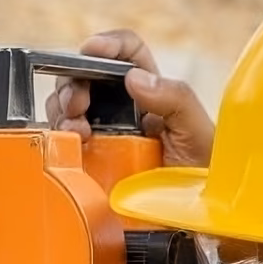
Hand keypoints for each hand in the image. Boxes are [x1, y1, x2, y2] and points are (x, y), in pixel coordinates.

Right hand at [46, 29, 216, 167]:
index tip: (93, 50)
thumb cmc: (205, 176)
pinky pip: (62, 142)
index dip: (108, 44)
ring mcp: (104, 137)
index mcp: (152, 93)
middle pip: (86, 76)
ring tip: (76, 127)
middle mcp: (123, 111)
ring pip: (67, 106)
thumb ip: (175, 98)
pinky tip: (71, 145)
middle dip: (74, 80)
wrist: (194, 219)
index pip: (127, 54)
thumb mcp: (197, 132)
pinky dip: (57, 137)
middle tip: (79, 102)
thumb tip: (134, 78)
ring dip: (63, 109)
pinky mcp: (89, 163)